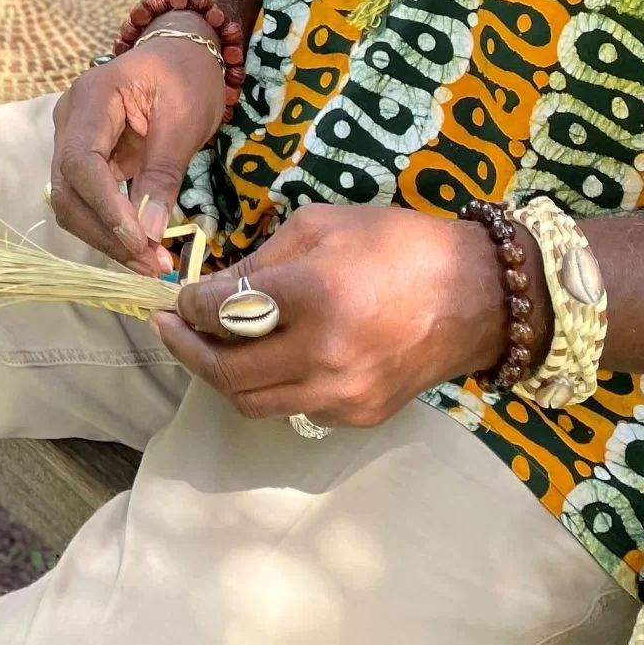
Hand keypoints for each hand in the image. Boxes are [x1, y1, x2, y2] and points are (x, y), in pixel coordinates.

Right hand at [47, 36, 226, 275]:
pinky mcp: (85, 157)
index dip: (105, 206)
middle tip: (151, 265)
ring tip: (151, 264)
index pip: (81, 161)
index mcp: (93, 97)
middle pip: (67, 188)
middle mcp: (70, 118)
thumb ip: (163, 174)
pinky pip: (87, 198)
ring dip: (106, 237)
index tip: (140, 242)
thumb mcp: (186, 121)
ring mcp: (72, 138)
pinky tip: (141, 248)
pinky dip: (110, 227)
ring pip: (71, 200)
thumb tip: (150, 233)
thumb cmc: (187, 76)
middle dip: (106, 232)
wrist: (182, 53)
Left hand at [154, 203, 526, 429]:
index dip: (187, 305)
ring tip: (208, 345)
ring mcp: (342, 394)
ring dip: (221, 376)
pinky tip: (268, 356)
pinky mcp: (359, 416)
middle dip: (185, 350)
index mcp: (313, 295)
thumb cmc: (395, 244)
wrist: (476, 296)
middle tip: (167, 327)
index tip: (175, 297)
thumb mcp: (320, 228)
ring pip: (253, 403)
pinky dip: (270, 385)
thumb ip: (259, 262)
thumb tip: (211, 289)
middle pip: (227, 373)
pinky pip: (293, 407)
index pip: (223, 313)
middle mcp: (324, 355)